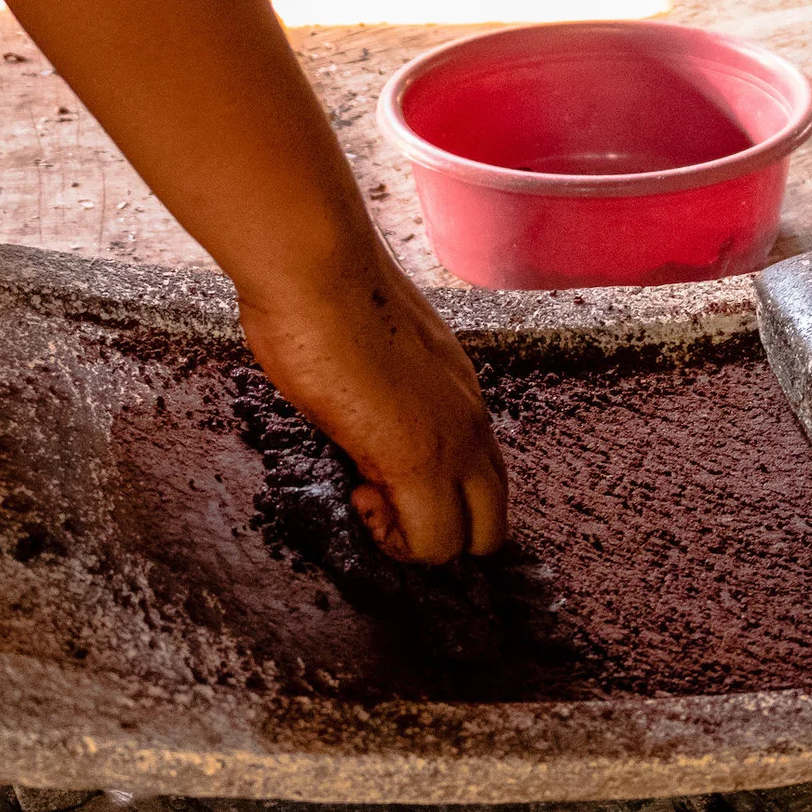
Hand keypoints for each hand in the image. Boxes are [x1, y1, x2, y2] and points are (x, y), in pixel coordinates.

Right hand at [236, 235, 508, 562]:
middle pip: (494, 521)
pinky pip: (433, 542)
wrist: (317, 269)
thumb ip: (384, 395)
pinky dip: (395, 539)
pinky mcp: (420, 460)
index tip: (381, 475)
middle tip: (379, 503)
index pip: (483, 477)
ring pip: (475, 540)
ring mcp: (453, 443)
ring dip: (417, 541)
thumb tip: (360, 415)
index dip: (438, 499)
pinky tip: (356, 492)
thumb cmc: (325, 297)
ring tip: (365, 496)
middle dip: (439, 535)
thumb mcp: (371, 356)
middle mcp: (472, 421)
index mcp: (461, 395)